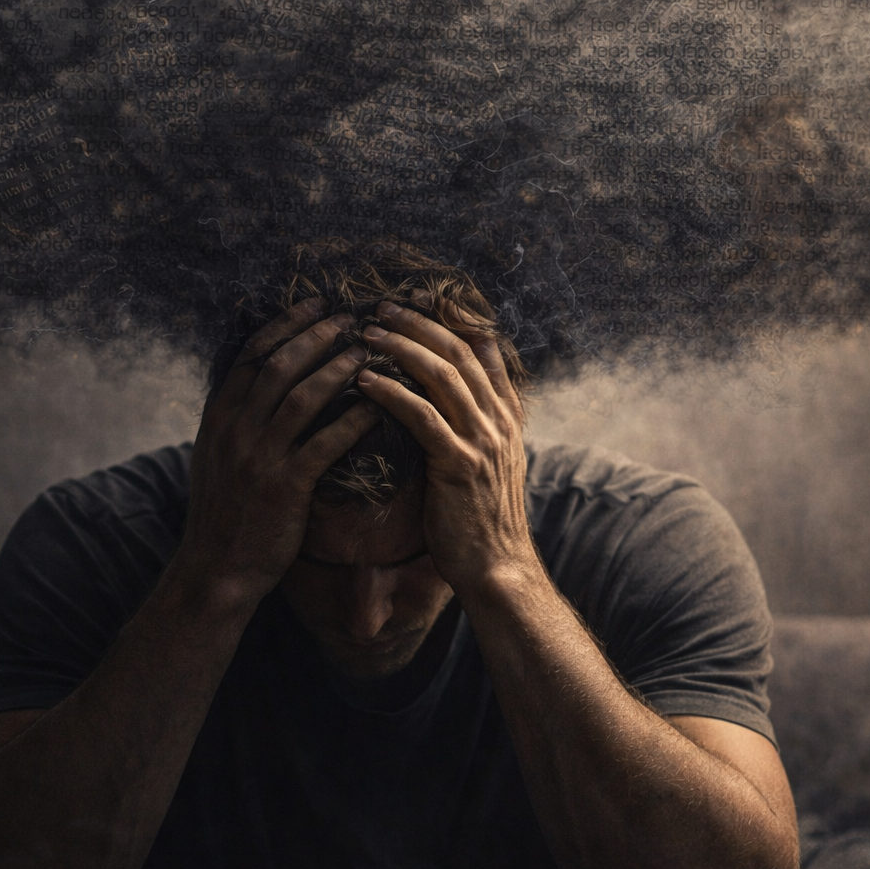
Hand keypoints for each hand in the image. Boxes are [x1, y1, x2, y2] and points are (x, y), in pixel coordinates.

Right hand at [175, 298, 380, 605]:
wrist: (216, 570)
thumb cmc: (225, 513)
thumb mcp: (217, 456)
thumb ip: (237, 418)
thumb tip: (260, 381)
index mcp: (218, 417)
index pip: (252, 354)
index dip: (285, 324)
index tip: (315, 303)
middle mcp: (235, 430)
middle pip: (279, 365)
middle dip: (316, 335)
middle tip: (349, 316)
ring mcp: (257, 458)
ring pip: (303, 397)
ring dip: (338, 368)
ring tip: (368, 350)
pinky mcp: (284, 488)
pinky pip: (324, 444)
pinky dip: (352, 420)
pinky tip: (377, 405)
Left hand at [354, 301, 540, 593]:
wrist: (497, 568)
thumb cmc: (481, 521)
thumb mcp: (489, 464)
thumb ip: (476, 427)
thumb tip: (449, 399)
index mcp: (505, 417)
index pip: (481, 352)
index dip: (448, 321)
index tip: (416, 299)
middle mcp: (499, 421)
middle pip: (459, 352)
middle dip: (418, 324)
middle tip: (380, 307)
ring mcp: (483, 441)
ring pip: (442, 375)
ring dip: (400, 348)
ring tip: (365, 333)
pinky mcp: (460, 465)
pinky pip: (423, 417)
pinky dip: (392, 393)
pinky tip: (363, 381)